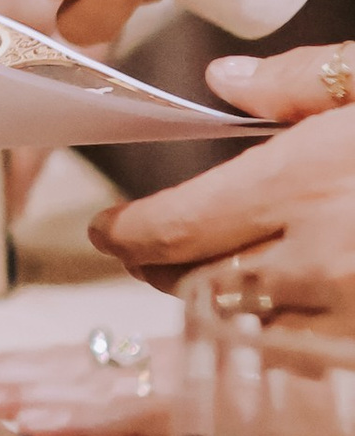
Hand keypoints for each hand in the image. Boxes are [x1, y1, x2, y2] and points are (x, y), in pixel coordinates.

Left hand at [92, 46, 354, 310]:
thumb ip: (301, 81)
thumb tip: (226, 78)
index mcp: (308, 181)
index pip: (182, 224)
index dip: (131, 234)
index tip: (105, 230)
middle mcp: (319, 258)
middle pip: (199, 283)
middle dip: (162, 267)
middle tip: (144, 253)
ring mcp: (347, 315)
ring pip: (244, 327)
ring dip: (215, 305)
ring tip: (205, 275)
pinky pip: (296, 357)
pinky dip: (273, 336)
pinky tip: (277, 310)